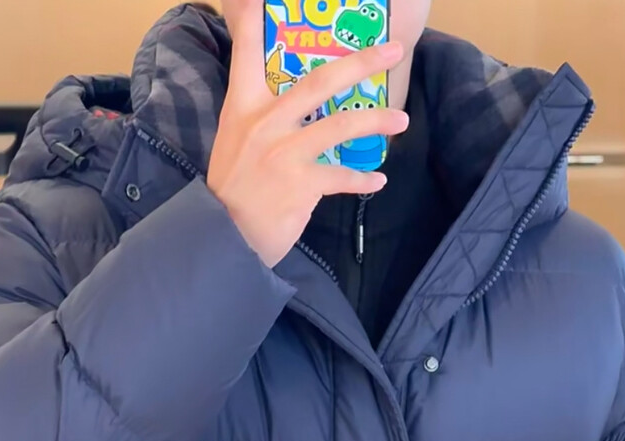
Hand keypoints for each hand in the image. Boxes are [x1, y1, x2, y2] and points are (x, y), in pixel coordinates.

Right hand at [207, 0, 408, 267]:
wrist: (223, 235)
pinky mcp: (300, 186)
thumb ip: (259, 112)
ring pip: (339, 127)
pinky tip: (377, 180)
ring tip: (401, 121)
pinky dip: (362, 180)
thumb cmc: (233, 186)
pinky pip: (341, 178)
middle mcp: (265, 122)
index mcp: (244, 103)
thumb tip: (295, 97)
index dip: (254, 17)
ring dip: (376, 122)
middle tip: (394, 52)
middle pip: (319, 82)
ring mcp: (284, 153)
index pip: (247, 48)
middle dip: (360, 63)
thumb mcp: (235, 137)